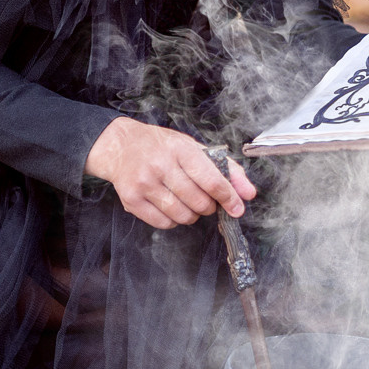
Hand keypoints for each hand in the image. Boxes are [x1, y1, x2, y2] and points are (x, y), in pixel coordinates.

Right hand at [85, 118, 256, 228]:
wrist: (120, 145)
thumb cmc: (162, 146)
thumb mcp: (194, 148)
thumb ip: (225, 169)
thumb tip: (249, 193)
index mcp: (180, 149)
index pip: (211, 180)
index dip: (229, 198)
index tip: (237, 208)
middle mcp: (160, 165)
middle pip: (199, 202)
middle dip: (209, 206)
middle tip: (205, 199)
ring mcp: (144, 184)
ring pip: (182, 216)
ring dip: (192, 215)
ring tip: (187, 202)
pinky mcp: (131, 200)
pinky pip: (164, 223)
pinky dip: (174, 220)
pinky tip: (170, 206)